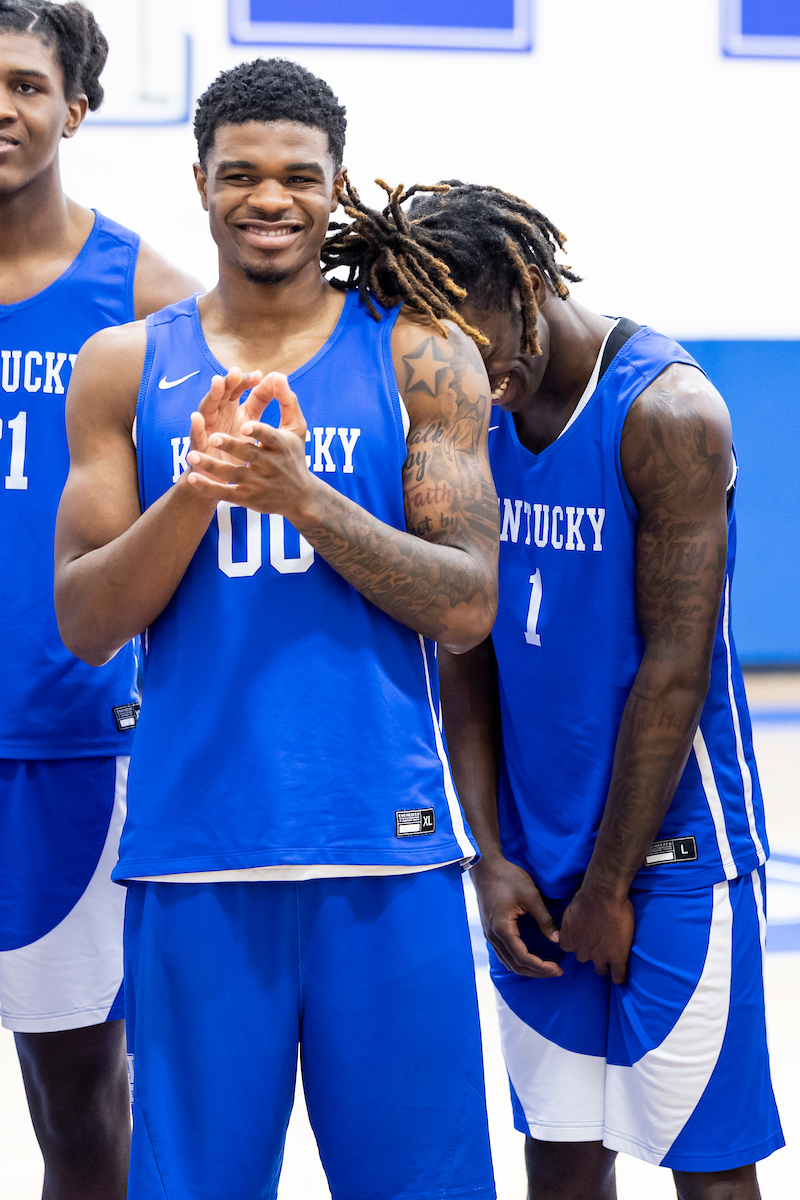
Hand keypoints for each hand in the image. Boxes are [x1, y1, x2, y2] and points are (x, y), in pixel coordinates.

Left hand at [185, 372, 312, 518]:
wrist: (301, 498)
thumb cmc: (295, 456)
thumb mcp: (297, 429)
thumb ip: (287, 401)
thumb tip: (278, 375)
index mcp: (282, 446)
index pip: (270, 437)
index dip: (258, 431)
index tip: (245, 425)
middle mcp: (271, 466)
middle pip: (249, 455)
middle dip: (231, 446)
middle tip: (213, 437)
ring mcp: (258, 484)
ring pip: (233, 475)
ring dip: (212, 466)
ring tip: (192, 455)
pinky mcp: (249, 499)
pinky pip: (226, 494)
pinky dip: (208, 488)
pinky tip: (192, 478)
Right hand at [188, 367, 265, 468]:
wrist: (226, 479)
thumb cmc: (238, 447)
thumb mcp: (251, 421)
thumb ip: (260, 400)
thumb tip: (275, 376)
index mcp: (230, 407)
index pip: (236, 389)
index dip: (246, 381)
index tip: (259, 376)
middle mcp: (217, 415)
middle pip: (221, 395)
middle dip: (228, 382)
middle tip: (236, 371)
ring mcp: (207, 429)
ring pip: (207, 409)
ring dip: (211, 396)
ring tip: (217, 382)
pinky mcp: (199, 448)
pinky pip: (196, 436)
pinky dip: (196, 426)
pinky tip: (197, 417)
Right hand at [473, 857, 562, 978]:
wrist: (486, 867)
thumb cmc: (508, 878)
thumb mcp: (530, 896)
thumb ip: (544, 919)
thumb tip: (557, 939)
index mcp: (502, 928)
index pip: (522, 957)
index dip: (541, 967)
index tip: (558, 968)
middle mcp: (493, 936)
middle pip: (514, 965)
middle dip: (536, 972)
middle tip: (556, 971)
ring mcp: (489, 934)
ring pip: (508, 962)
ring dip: (527, 968)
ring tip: (546, 968)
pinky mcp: (490, 930)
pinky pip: (503, 954)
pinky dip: (517, 960)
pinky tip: (530, 958)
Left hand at [558, 882, 633, 984]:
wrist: (603, 895)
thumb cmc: (586, 897)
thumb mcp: (570, 913)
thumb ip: (571, 927)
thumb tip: (576, 930)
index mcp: (568, 941)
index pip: (571, 949)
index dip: (579, 942)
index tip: (585, 936)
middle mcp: (581, 952)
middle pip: (585, 958)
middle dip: (591, 951)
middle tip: (600, 941)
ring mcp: (599, 957)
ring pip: (600, 969)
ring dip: (605, 962)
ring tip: (612, 954)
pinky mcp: (617, 957)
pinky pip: (618, 976)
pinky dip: (618, 976)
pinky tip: (620, 973)